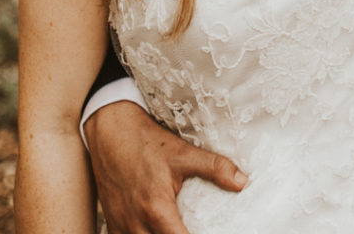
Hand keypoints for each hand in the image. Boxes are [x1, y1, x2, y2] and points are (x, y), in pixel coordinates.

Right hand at [87, 101, 246, 233]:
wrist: (110, 130)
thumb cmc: (146, 142)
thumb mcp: (182, 153)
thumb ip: (213, 168)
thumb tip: (242, 182)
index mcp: (156, 209)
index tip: (210, 232)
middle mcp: (135, 224)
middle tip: (188, 227)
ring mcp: (121, 226)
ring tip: (174, 228)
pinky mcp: (111, 223)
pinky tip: (152, 229)